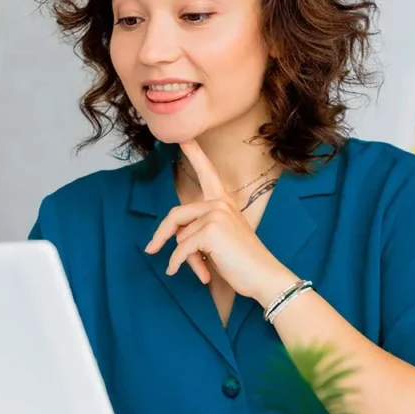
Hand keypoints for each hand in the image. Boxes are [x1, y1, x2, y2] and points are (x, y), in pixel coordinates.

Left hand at [144, 140, 294, 300]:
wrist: (263, 276)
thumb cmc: (243, 261)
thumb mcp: (219, 239)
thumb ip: (198, 229)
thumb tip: (171, 236)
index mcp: (224, 202)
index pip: (207, 172)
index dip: (194, 153)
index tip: (183, 137)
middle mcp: (219, 203)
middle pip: (176, 214)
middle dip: (162, 234)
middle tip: (150, 249)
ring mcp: (215, 215)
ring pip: (180, 236)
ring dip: (184, 258)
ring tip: (201, 271)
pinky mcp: (210, 231)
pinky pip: (181, 249)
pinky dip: (178, 264)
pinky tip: (185, 273)